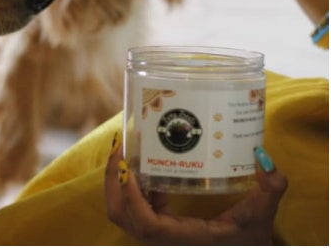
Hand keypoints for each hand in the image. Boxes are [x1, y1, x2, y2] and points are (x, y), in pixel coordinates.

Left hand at [105, 133, 287, 244]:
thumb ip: (271, 188)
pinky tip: (141, 163)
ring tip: (126, 149)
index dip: (131, 196)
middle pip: (120, 214)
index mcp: (184, 237)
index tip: (129, 167)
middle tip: (121, 145)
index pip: (146, 222)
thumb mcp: (265, 214)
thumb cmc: (251, 239)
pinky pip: (131, 208)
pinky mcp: (155, 229)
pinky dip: (130, 187)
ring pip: (121, 212)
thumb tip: (263, 156)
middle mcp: (163, 239)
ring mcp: (155, 236)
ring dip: (117, 181)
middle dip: (114, 180)